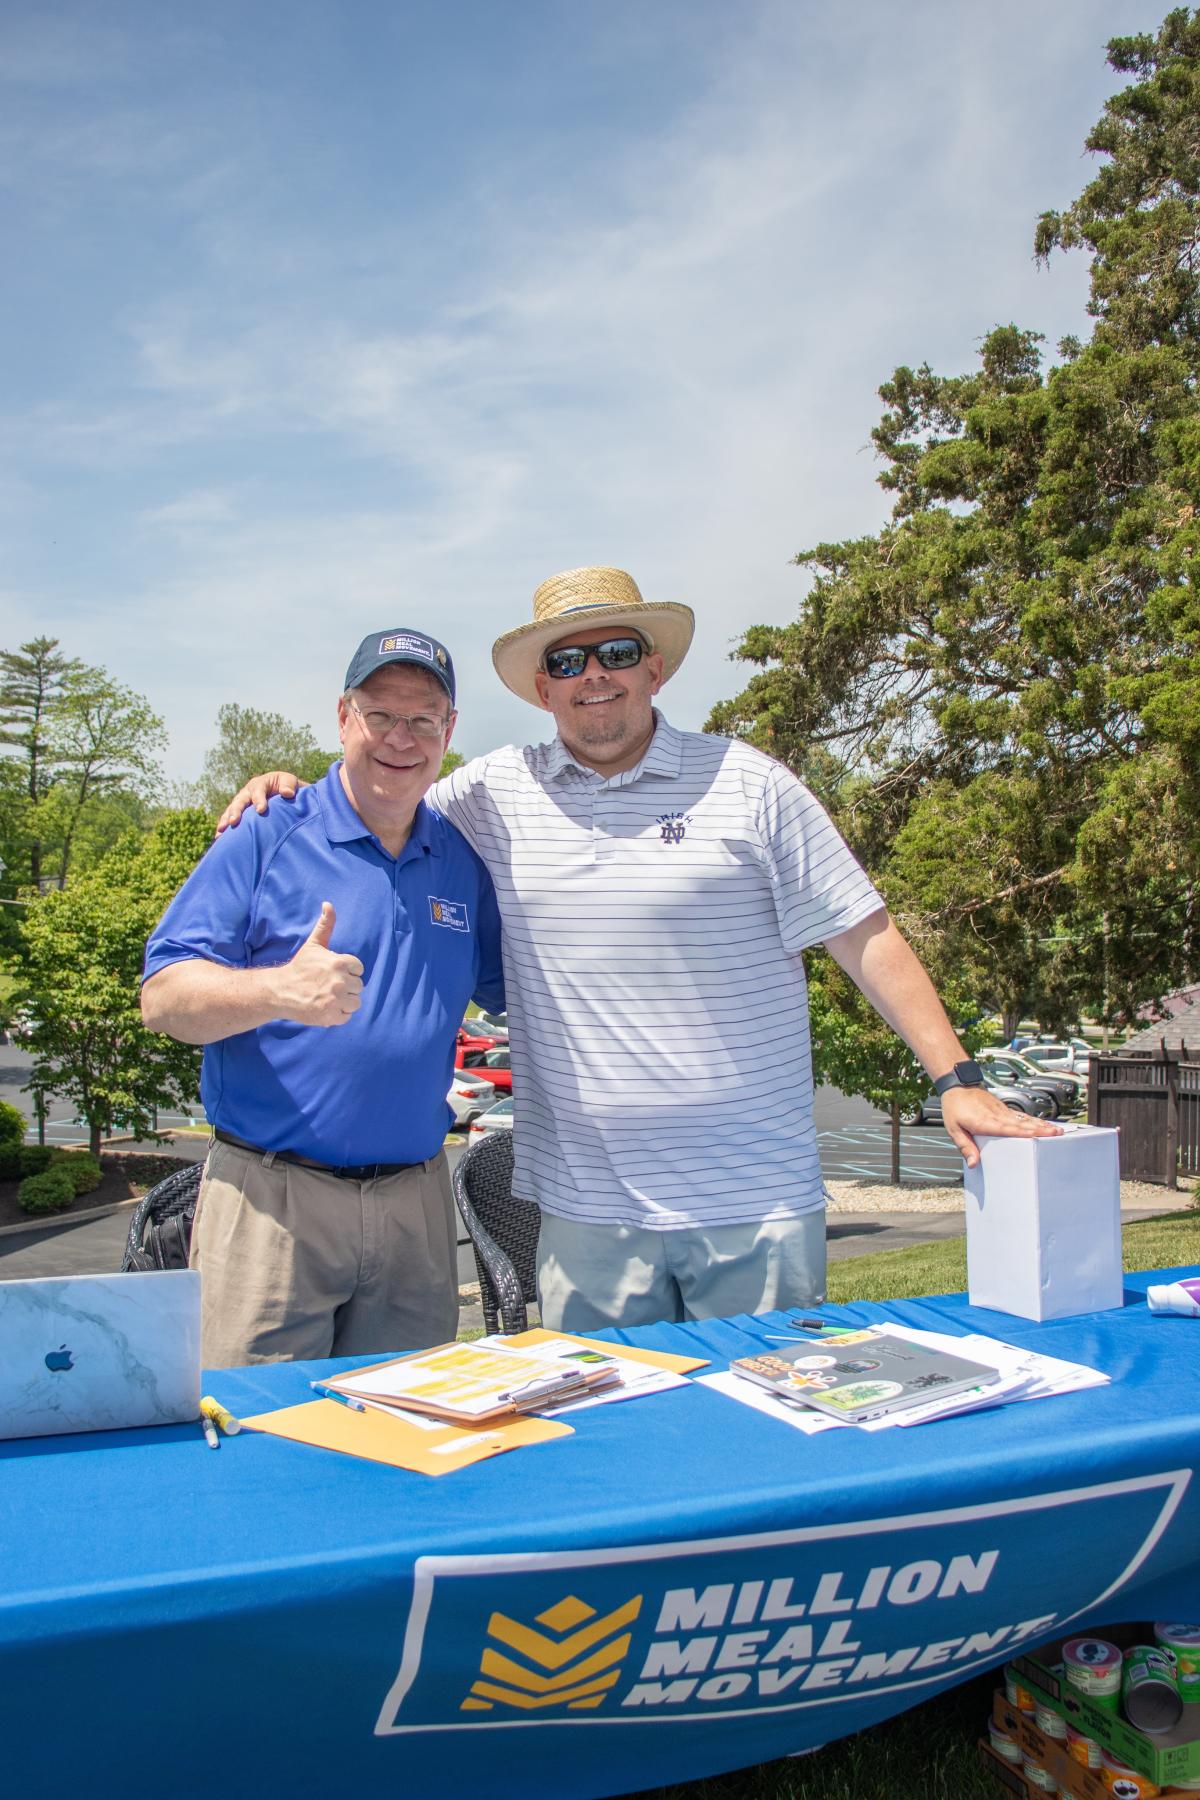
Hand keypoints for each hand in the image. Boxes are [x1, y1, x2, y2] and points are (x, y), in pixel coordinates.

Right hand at [215, 770, 303, 833]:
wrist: (283, 793)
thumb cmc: (287, 787)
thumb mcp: (290, 782)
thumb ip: (289, 785)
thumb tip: (287, 793)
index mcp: (260, 783)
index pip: (258, 791)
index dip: (259, 800)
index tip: (261, 810)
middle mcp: (248, 792)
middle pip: (240, 801)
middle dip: (236, 811)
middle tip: (233, 822)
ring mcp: (242, 803)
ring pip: (231, 810)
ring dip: (226, 821)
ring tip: (221, 832)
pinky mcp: (239, 813)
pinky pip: (229, 819)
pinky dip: (225, 828)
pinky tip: (219, 838)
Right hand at [273, 904, 363, 1026]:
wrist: (280, 991)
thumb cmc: (299, 967)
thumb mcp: (314, 945)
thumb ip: (325, 925)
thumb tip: (328, 904)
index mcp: (339, 963)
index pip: (358, 969)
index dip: (347, 971)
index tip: (333, 973)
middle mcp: (340, 982)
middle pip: (359, 986)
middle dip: (346, 986)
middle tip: (328, 986)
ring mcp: (336, 1000)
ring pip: (356, 1002)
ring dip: (345, 1001)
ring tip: (329, 997)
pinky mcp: (331, 1017)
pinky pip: (347, 1016)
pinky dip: (338, 1014)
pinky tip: (325, 1007)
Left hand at [939, 1085, 1061, 1167]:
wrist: (957, 1085)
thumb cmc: (955, 1106)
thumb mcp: (954, 1129)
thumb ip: (965, 1146)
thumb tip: (974, 1163)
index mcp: (985, 1122)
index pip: (1007, 1128)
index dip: (1022, 1132)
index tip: (1037, 1135)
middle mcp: (997, 1116)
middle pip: (1021, 1124)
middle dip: (1040, 1129)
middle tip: (1056, 1133)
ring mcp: (1002, 1111)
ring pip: (1024, 1119)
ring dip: (1041, 1125)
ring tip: (1056, 1130)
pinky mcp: (1004, 1109)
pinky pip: (1021, 1116)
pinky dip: (1033, 1121)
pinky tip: (1043, 1125)